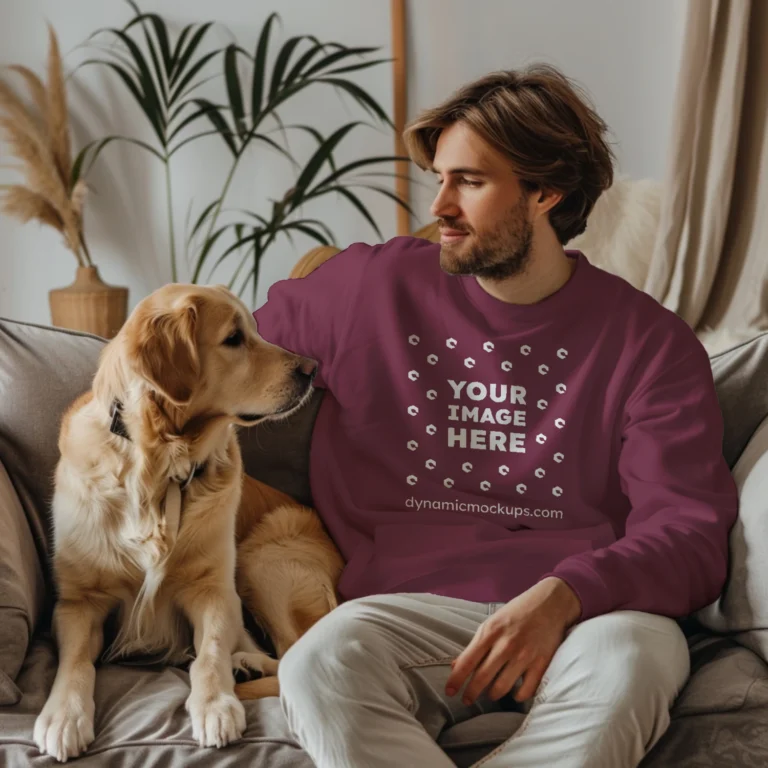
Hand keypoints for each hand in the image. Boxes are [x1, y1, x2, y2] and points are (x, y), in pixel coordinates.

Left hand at [445, 577, 580, 705]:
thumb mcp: (492, 623)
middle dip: (471, 693)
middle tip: (466, 700)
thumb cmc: (517, 612)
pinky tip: (514, 692)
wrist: (550, 603)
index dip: (456, 680)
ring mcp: (525, 655)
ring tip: (491, 693)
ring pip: (502, 688)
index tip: (449, 692)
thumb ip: (476, 644)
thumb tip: (456, 666)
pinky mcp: (542, 663)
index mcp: (490, 631)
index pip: (467, 661)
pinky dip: (517, 696)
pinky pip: (526, 690)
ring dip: (493, 694)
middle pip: (482, 678)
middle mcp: (506, 644)